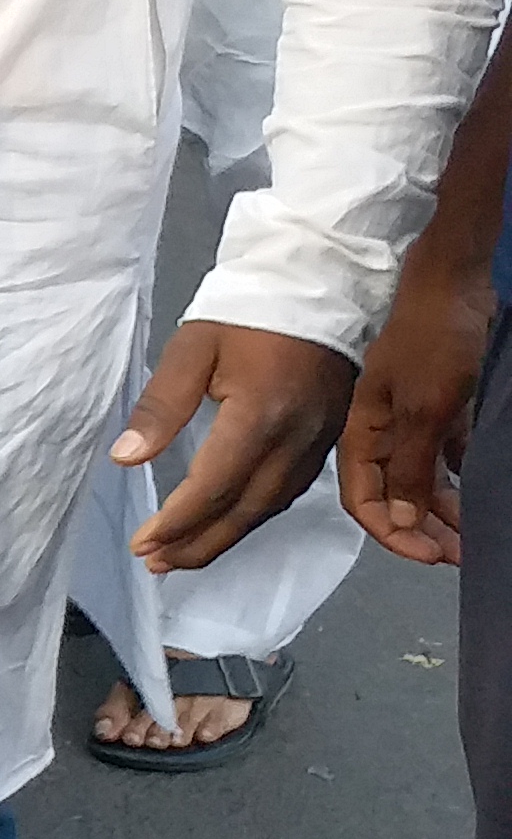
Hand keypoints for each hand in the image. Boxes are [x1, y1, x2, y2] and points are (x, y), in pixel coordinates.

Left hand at [119, 318, 358, 571]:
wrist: (320, 284)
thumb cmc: (248, 312)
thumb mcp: (191, 349)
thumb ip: (160, 407)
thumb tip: (127, 459)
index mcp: (260, 418)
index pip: (213, 489)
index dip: (176, 523)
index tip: (142, 544)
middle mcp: (296, 440)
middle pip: (243, 511)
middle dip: (197, 544)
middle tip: (155, 564)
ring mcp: (319, 442)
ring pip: (268, 508)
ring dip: (224, 537)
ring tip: (181, 556)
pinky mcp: (328, 439)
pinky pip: (288, 492)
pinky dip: (253, 516)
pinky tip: (226, 524)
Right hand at [339, 264, 485, 563]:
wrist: (453, 283)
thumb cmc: (432, 341)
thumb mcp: (423, 410)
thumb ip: (409, 466)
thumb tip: (399, 520)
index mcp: (362, 434)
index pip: (365, 500)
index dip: (392, 533)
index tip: (430, 555)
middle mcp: (382, 433)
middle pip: (395, 496)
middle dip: (424, 530)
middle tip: (459, 556)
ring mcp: (411, 420)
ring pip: (423, 479)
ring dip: (445, 510)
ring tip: (473, 536)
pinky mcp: (440, 407)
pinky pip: (445, 456)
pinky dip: (458, 479)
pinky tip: (476, 496)